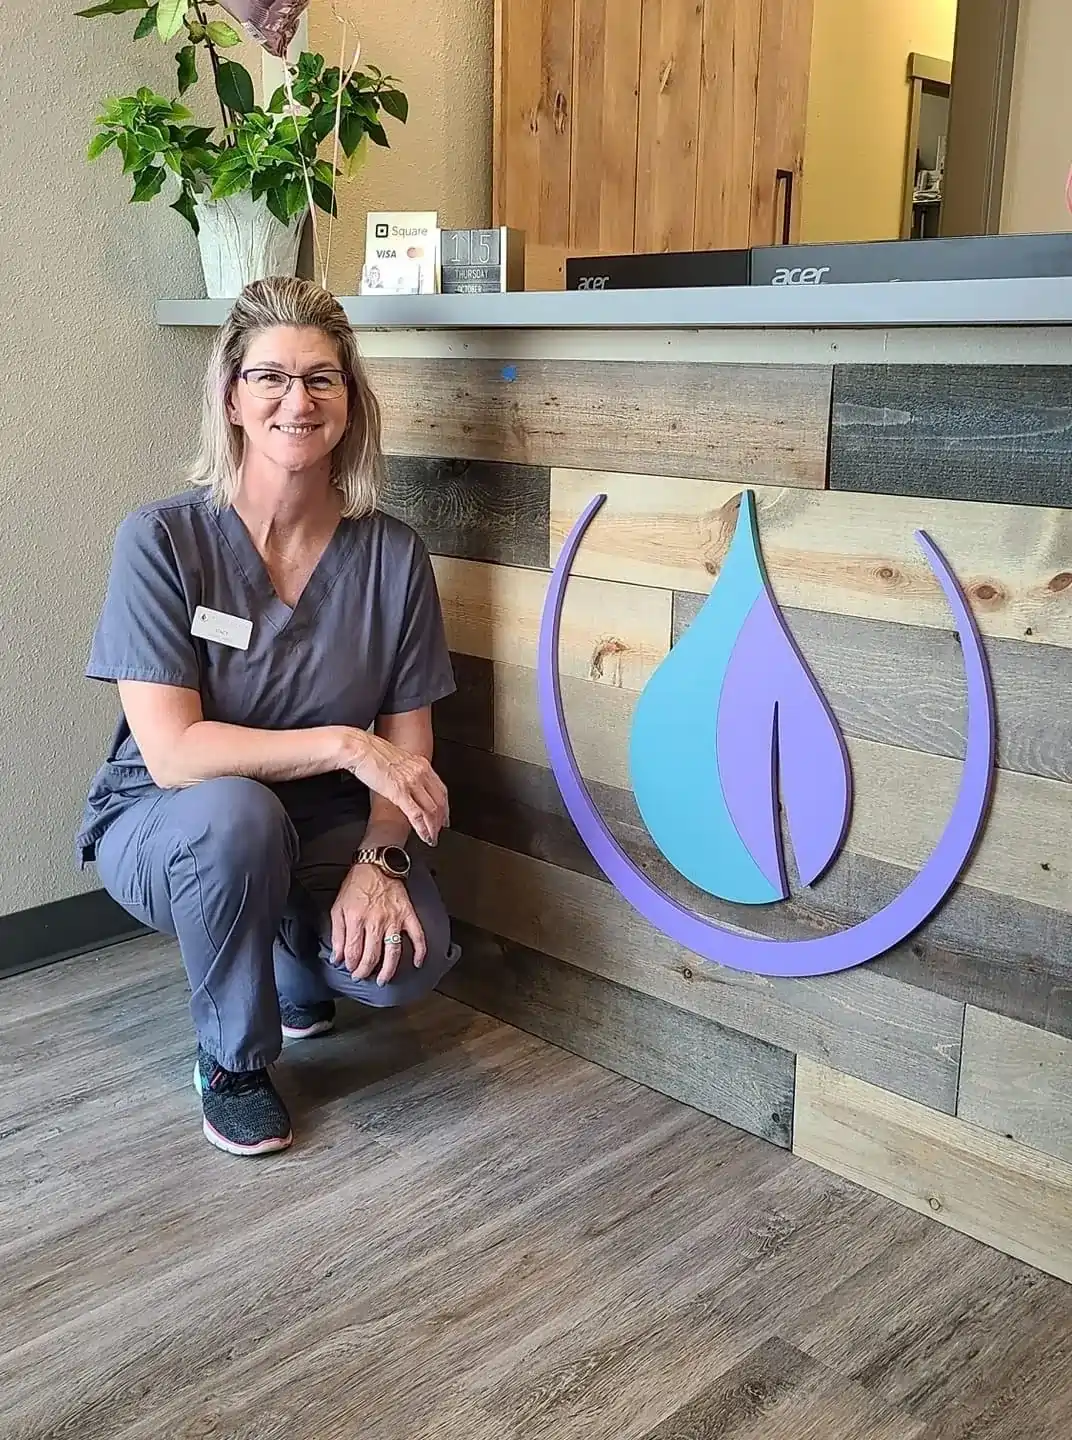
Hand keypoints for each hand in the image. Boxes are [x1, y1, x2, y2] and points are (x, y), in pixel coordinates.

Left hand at [330, 865, 425, 983]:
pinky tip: (417, 963)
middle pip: (371, 956)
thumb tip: (337, 958)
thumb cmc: (356, 885)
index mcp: (356, 919)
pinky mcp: (408, 914)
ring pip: (393, 952)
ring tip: (383, 980)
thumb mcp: (338, 908)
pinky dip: (420, 951)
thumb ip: (337, 935)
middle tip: (362, 977)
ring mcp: (394, 919)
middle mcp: (375, 921)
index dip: (351, 965)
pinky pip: (417, 936)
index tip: (350, 969)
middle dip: (365, 971)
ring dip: (388, 970)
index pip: (353, 952)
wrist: (376, 864)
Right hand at [343, 731, 448, 845]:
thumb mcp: (397, 761)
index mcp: (421, 764)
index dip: (445, 806)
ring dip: (433, 827)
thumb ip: (407, 773)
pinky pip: (417, 814)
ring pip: (431, 810)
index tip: (444, 816)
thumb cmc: (371, 752)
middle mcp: (420, 772)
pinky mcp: (400, 792)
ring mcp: (411, 782)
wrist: (359, 748)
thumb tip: (408, 787)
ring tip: (432, 838)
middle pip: (439, 801)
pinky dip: (423, 828)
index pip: (441, 789)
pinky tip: (424, 836)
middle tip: (439, 831)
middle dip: (441, 820)